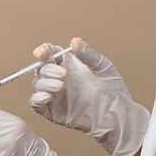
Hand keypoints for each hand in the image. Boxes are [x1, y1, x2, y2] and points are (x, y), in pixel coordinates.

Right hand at [30, 38, 148, 155]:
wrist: (118, 114)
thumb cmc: (113, 91)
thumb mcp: (102, 66)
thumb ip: (87, 54)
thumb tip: (75, 41)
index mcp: (69, 65)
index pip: (50, 54)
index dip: (44, 51)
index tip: (42, 52)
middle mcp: (60, 79)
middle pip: (41, 69)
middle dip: (48, 69)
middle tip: (63, 73)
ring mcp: (56, 95)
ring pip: (37, 85)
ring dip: (44, 83)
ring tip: (60, 86)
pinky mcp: (54, 112)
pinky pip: (37, 105)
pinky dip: (37, 99)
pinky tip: (46, 96)